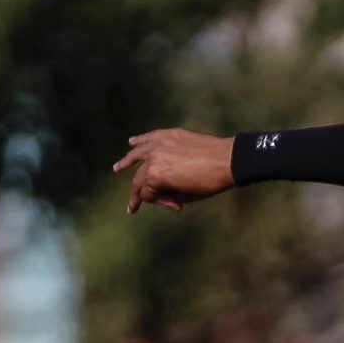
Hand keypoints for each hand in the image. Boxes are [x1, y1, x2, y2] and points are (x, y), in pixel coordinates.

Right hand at [113, 129, 236, 213]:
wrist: (227, 159)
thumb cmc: (208, 183)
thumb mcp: (186, 196)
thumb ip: (168, 196)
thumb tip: (161, 195)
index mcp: (156, 176)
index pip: (145, 192)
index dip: (155, 202)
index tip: (161, 207)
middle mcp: (153, 158)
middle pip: (140, 177)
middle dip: (137, 191)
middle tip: (133, 202)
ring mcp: (159, 144)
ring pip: (137, 154)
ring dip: (126, 162)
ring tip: (116, 169)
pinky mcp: (169, 134)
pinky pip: (150, 137)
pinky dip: (140, 140)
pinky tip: (132, 142)